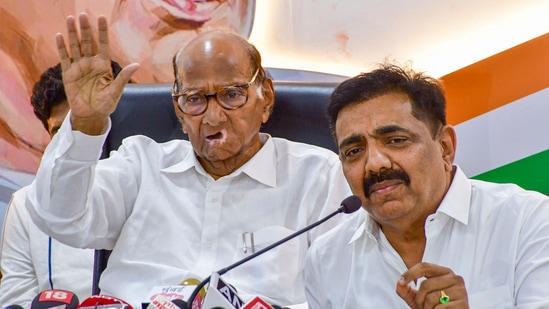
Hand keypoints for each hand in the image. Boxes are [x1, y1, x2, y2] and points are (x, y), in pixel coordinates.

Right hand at [56, 13, 138, 134]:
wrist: (91, 115)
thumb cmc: (106, 104)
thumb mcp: (116, 91)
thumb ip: (123, 77)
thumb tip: (136, 64)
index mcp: (103, 65)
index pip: (103, 44)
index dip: (102, 31)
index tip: (101, 17)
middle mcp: (91, 63)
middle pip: (87, 42)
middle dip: (85, 29)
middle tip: (83, 15)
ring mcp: (79, 67)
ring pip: (75, 47)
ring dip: (73, 34)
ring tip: (70, 19)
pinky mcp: (68, 74)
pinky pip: (65, 58)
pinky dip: (62, 48)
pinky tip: (60, 36)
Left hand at [396, 262, 468, 307]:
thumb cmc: (436, 307)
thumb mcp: (419, 298)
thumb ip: (407, 290)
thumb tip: (399, 283)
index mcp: (445, 272)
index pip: (424, 266)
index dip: (410, 273)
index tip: (401, 281)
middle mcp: (455, 278)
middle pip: (425, 284)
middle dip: (419, 299)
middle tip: (422, 307)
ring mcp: (460, 291)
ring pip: (431, 298)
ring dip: (426, 308)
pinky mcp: (463, 304)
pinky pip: (439, 308)